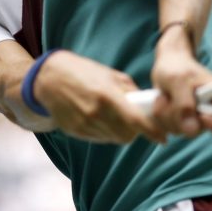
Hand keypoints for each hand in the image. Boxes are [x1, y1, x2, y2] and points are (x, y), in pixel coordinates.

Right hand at [33, 50, 166, 143]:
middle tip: (136, 121)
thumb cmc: (82, 71)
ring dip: (120, 131)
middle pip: (126, 136)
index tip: (163, 138)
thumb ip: (129, 90)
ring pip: (113, 139)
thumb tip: (147, 104)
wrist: (47, 78)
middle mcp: (95, 113)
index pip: (136, 121)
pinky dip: (106, 132)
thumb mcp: (109, 74)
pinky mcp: (75, 132)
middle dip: (136, 131)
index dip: (153, 132)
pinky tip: (101, 118)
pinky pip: (99, 139)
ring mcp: (84, 125)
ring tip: (115, 116)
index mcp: (107, 95)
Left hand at [151, 24, 211, 137]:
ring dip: (165, 113)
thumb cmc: (177, 68)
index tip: (202, 116)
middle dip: (179, 116)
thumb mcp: (178, 80)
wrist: (167, 64)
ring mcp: (193, 120)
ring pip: (178, 131)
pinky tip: (160, 102)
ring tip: (164, 95)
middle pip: (197, 130)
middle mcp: (208, 112)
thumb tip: (191, 129)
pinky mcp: (178, 124)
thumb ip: (184, 103)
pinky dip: (157, 118)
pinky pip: (165, 131)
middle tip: (172, 96)